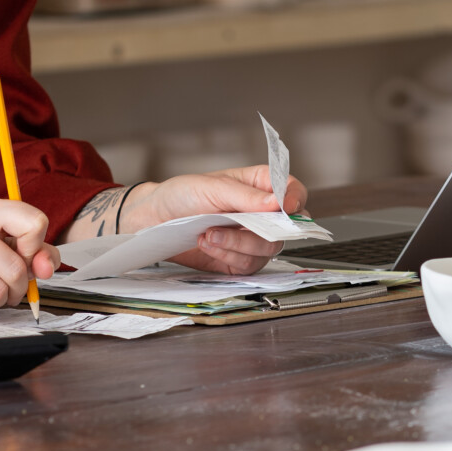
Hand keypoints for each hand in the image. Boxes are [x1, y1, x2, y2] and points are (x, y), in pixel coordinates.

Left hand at [125, 167, 309, 274]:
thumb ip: (245, 196)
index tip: (286, 207)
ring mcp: (252, 238)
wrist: (156, 220)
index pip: (293, 190)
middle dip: (260, 230)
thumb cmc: (183, 194)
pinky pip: (248, 265)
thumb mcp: (212, 187)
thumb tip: (277, 202)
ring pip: (268, 249)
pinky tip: (207, 243)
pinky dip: (227, 255)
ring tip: (209, 233)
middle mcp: (262, 213)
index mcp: (260, 185)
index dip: (295, 198)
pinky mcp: (239, 260)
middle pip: (287, 227)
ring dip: (237, 244)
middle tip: (237, 224)